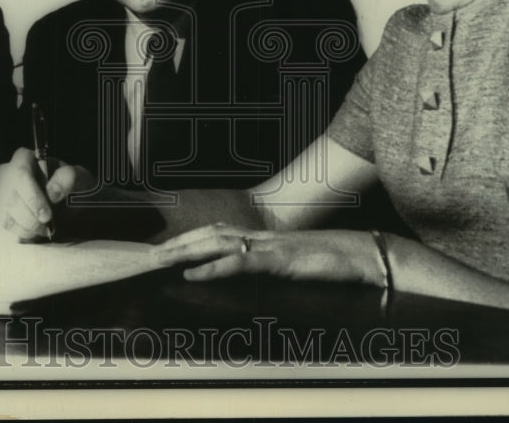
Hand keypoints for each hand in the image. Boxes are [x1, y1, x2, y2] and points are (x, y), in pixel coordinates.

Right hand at [0, 147, 90, 240]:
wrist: (71, 203)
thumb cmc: (73, 185)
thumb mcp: (79, 177)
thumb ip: (68, 179)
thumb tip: (52, 193)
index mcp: (24, 158)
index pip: (21, 173)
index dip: (32, 197)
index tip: (47, 215)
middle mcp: (7, 174)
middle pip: (12, 197)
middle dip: (31, 217)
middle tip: (48, 226)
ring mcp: (1, 194)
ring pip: (8, 214)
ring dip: (29, 227)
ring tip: (46, 229)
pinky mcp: (0, 213)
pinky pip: (7, 226)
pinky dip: (23, 233)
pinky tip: (38, 232)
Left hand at [153, 222, 387, 286]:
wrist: (359, 255)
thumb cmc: (327, 262)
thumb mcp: (291, 265)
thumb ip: (268, 265)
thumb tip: (244, 272)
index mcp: (261, 239)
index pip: (217, 233)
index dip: (190, 238)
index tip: (164, 249)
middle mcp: (260, 237)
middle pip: (210, 234)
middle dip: (177, 243)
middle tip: (149, 255)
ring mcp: (268, 245)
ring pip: (218, 243)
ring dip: (186, 251)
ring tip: (161, 260)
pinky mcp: (278, 259)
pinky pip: (240, 262)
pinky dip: (214, 267)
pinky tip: (194, 274)